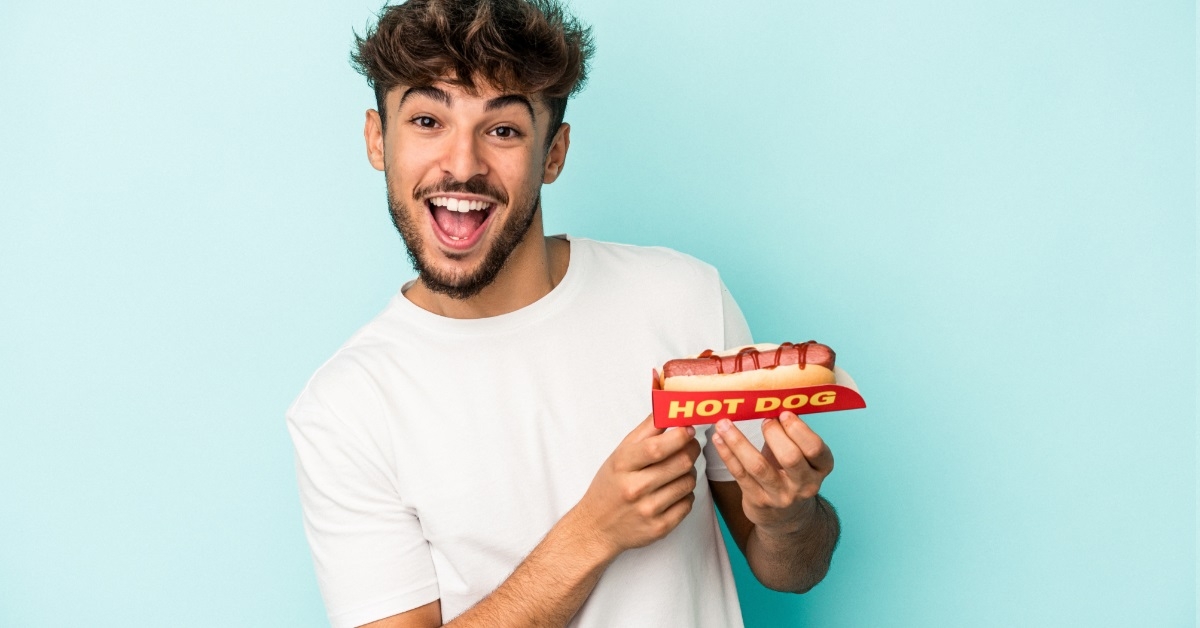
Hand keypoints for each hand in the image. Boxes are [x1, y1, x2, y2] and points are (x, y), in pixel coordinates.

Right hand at [573, 415, 700, 557]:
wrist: (596, 527)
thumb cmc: (610, 485)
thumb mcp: (620, 454)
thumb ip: (646, 430)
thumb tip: (668, 407)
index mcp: (623, 465)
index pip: (657, 448)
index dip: (679, 436)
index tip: (688, 429)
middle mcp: (635, 488)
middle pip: (680, 463)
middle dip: (691, 450)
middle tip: (689, 446)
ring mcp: (648, 510)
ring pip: (688, 482)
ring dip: (689, 473)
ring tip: (678, 470)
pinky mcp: (659, 528)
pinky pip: (688, 504)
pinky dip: (686, 494)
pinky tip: (674, 491)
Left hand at [709, 412, 833, 533]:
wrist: (786, 516)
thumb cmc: (791, 473)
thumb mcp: (802, 455)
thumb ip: (793, 431)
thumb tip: (776, 396)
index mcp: (821, 467)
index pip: (815, 448)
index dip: (798, 429)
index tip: (783, 413)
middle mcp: (804, 484)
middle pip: (790, 458)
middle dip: (774, 434)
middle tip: (763, 420)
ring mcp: (780, 496)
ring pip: (758, 466)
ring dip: (738, 441)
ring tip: (724, 423)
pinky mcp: (757, 501)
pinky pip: (739, 474)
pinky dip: (727, 453)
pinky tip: (718, 438)